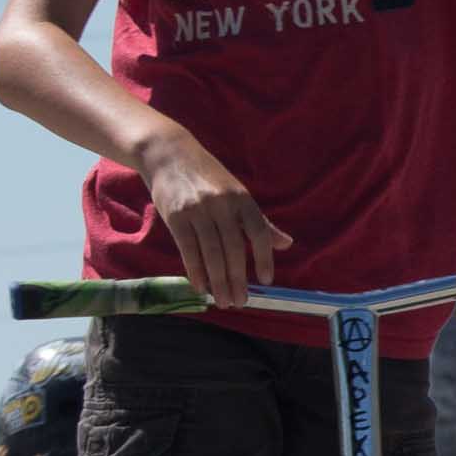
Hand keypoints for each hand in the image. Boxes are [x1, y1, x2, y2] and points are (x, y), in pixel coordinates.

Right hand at [137, 126, 286, 306]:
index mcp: (241, 199)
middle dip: (237, 278)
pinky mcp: (175, 216)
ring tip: (223, 301)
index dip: (264, 257)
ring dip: (218, 281)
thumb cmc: (208, 177)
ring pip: (211, 252)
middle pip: (233, 248)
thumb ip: (259, 221)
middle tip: (240, 301)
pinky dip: (195, 271)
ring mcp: (197, 210)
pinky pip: (188, 249)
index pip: (258, 232)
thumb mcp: (237, 193)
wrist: (169, 154)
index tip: (266, 280)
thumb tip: (286, 244)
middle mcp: (221, 204)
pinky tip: (201, 287)